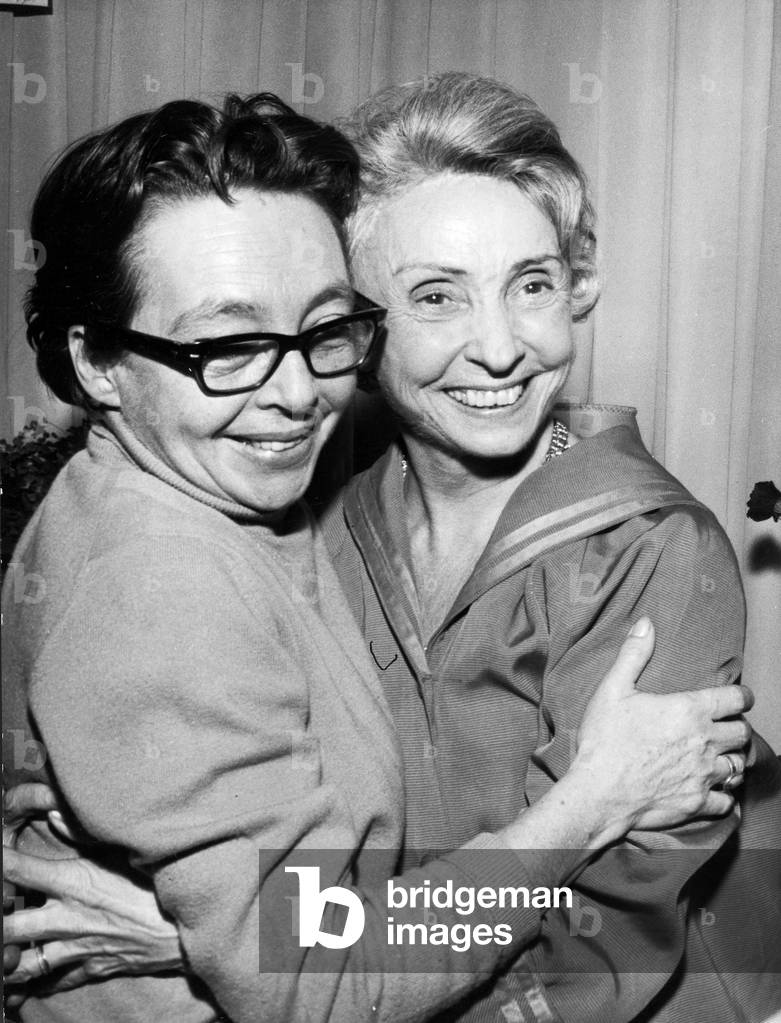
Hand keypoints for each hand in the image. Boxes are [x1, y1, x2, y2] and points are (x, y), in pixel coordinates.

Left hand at [3, 847, 182, 989]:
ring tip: (1, 955)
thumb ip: (83, 833)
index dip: (0, 862)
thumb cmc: (157, 885)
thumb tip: (53, 814)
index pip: (20, 870)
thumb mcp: (124, 850)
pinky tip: (23, 983)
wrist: (187, 930)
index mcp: (74, 882)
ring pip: (24, 963)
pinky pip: (54, 982)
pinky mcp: (90, 968)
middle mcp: (67, 918)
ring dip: (8, 960)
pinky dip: (37, 983)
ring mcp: (76, 948)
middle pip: (10, 927)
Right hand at [573, 617, 752, 835]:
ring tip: (719, 756)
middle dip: (736, 727)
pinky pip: (726, 801)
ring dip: (731, 759)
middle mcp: (704, 743)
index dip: (741, 696)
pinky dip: (724, 795)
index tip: (738, 698)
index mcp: (689, 711)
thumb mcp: (612, 690)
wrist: (597, 794)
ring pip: (738, 766)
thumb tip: (646, 623)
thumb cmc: (604, 741)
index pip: (735, 699)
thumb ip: (634, 654)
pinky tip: (712, 789)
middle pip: (742, 733)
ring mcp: (703, 775)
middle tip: (723, 726)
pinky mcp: (697, 804)